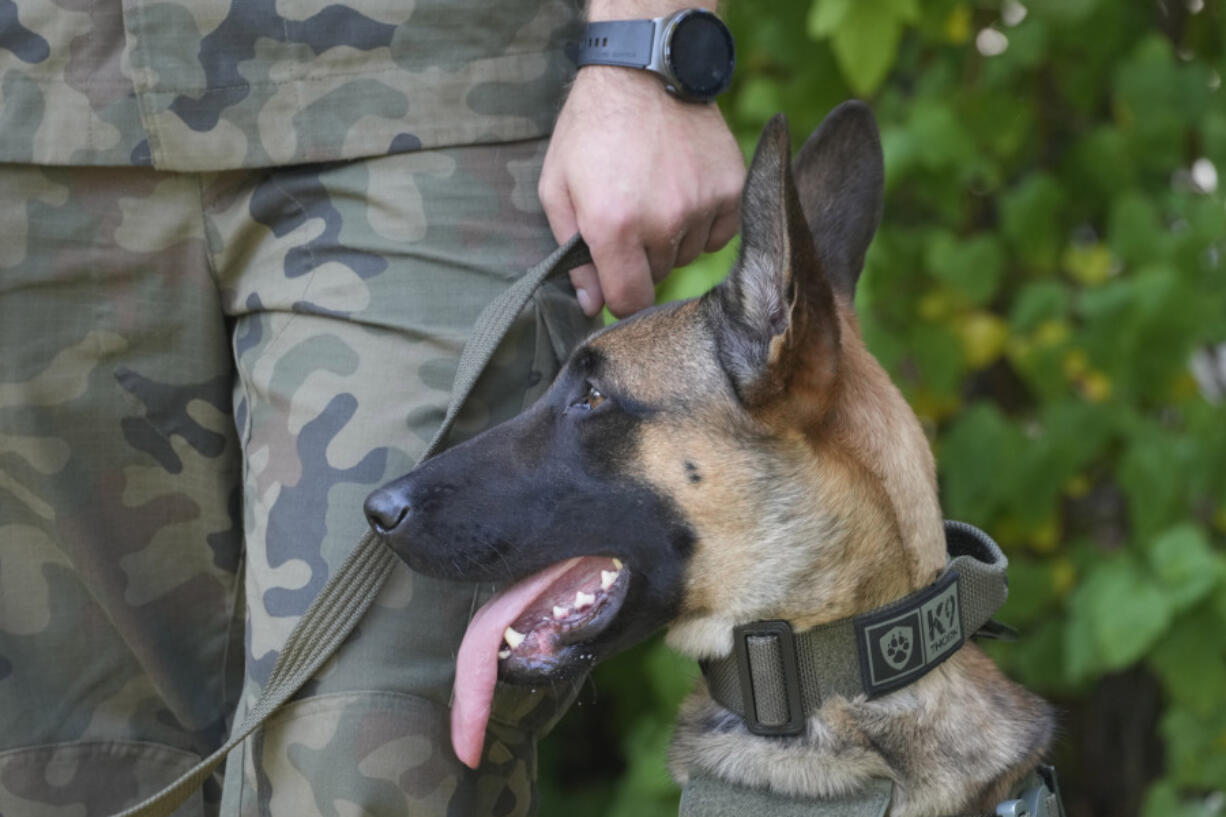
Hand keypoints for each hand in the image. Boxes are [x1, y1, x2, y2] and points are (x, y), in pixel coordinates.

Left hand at [539, 66, 744, 317]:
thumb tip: (592, 306)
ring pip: (688, 254)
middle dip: (642, 257)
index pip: (629, 300)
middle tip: (632, 215)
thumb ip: (572, 255)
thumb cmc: (591, 129)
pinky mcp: (731, 188)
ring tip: (657, 194)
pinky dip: (704, 222)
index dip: (620, 297)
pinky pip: (720, 234)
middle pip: (658, 275)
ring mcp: (702, 205)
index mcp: (613, 226)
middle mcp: (663, 222)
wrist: (642, 72)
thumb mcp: (558, 188)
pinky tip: (685, 192)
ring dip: (673, 238)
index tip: (617, 282)